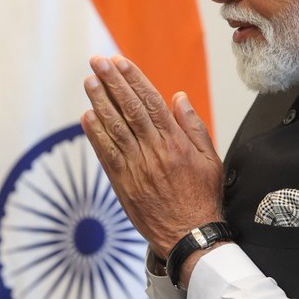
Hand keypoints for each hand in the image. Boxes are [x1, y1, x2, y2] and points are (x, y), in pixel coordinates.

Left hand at [81, 55, 223, 259]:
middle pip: (129, 109)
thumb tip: (178, 97)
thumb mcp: (211, 159)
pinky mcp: (123, 184)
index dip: (133, 79)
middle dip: (112, 82)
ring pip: (114, 128)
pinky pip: (106, 154)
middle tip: (98, 62)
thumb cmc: (202, 197)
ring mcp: (136, 168)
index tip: (120, 62)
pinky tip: (87, 116)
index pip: (151, 102)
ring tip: (89, 81)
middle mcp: (154, 151)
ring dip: (99, 102)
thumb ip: (193, 126)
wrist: (190, 236)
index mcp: (176, 143)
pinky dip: (95, 134)